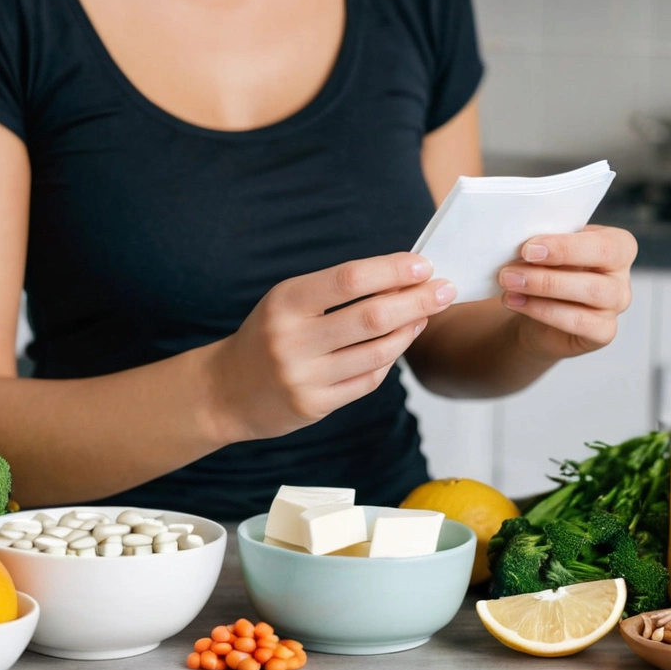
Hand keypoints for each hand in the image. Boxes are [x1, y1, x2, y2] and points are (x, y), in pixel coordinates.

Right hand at [208, 252, 456, 441]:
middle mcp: (292, 340)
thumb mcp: (289, 301)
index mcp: (285, 302)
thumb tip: (402, 275)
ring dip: (410, 330)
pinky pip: (368, 381)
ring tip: (426, 314)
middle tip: (446, 289)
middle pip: (371, 317)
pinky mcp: (314, 406)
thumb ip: (337, 290)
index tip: (423, 264)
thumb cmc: (268, 335)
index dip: (391, 270)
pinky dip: (390, 359)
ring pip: (377, 353)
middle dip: (416, 300)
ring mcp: (304, 377)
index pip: (349, 279)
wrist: (225, 391)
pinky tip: (401, 341)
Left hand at [496, 224, 637, 360]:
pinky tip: (516, 302)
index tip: (528, 248)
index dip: (566, 246)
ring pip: (590, 293)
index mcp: (617, 243)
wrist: (539, 310)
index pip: (604, 242)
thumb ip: (546, 244)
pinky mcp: (604, 331)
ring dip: (542, 288)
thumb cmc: (548, 270)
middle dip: (552, 267)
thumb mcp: (548, 250)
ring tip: (508, 283)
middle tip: (510, 270)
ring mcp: (616, 304)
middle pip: (598, 268)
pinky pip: (578, 322)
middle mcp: (622, 274)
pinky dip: (542, 311)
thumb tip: (520, 243)